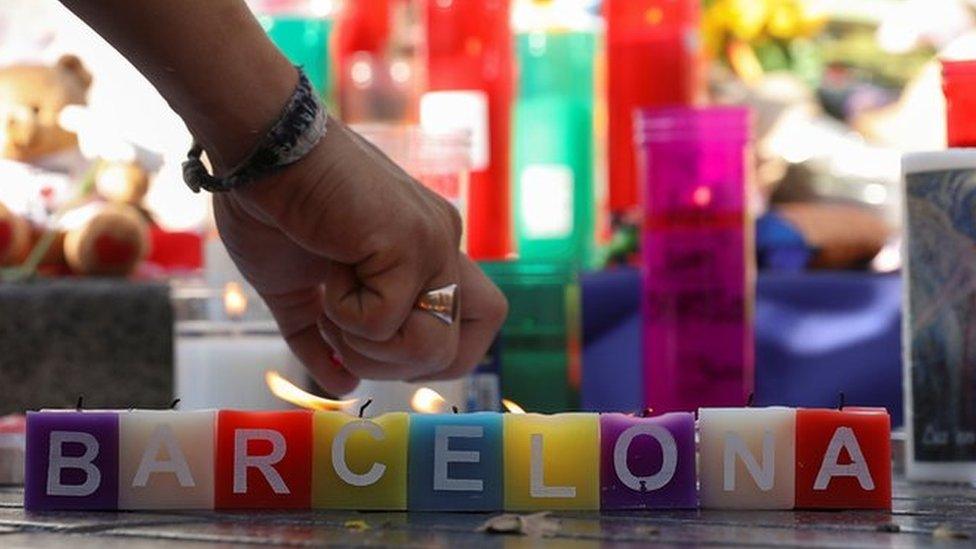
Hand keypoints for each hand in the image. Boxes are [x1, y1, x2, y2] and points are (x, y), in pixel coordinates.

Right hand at [213, 117, 507, 394]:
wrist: (259, 148)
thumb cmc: (273, 208)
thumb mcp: (297, 292)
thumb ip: (322, 340)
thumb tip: (342, 386)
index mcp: (425, 255)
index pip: (472, 325)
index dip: (429, 358)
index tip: (372, 352)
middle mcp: (441, 246)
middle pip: (467, 345)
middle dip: (401, 367)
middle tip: (348, 340)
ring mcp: (431, 242)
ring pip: (433, 344)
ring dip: (371, 349)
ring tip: (331, 307)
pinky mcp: (408, 240)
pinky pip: (388, 320)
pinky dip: (345, 316)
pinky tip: (325, 272)